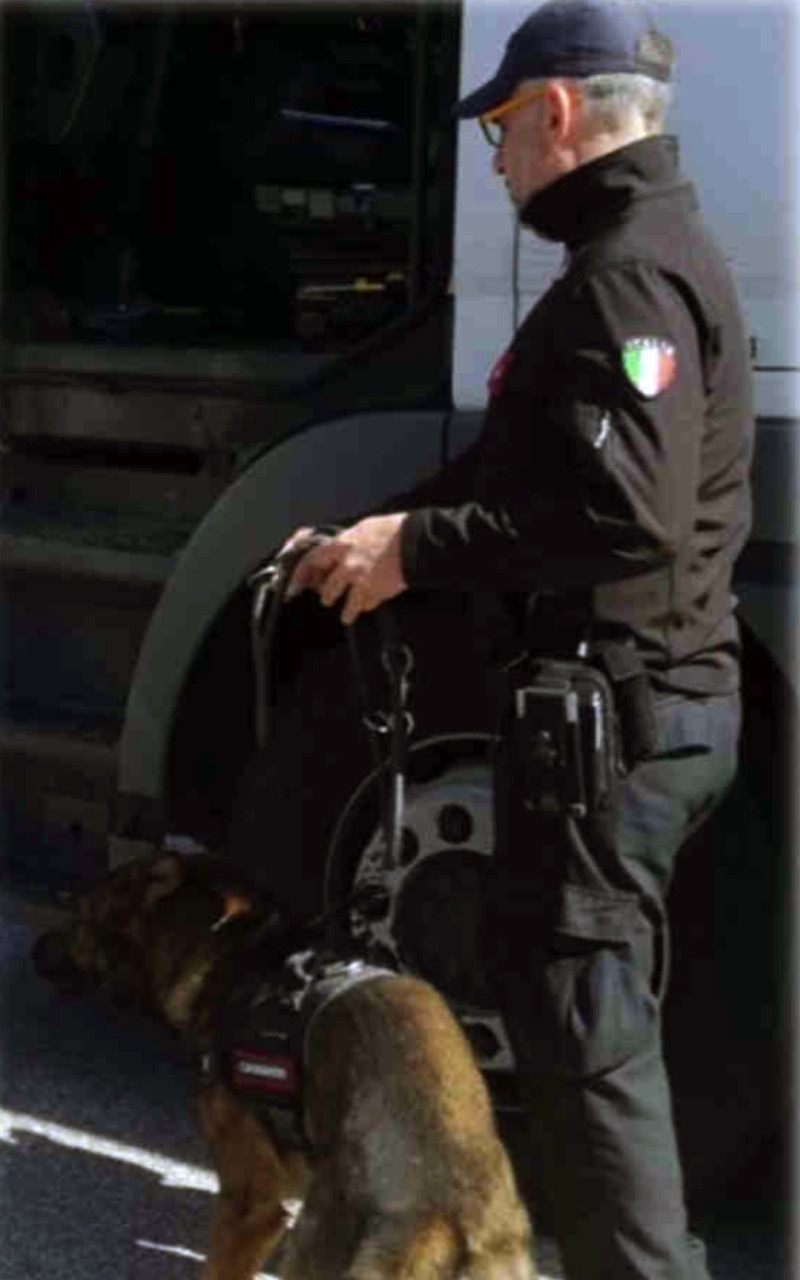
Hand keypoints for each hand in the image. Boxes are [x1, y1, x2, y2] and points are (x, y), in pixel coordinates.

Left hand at [284, 515, 408, 624]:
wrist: (416, 542)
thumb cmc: (392, 530)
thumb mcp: (364, 528)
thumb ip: (348, 543)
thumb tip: (338, 550)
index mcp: (342, 546)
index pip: (312, 561)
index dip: (301, 575)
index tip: (294, 587)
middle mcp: (348, 566)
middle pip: (328, 589)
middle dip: (327, 595)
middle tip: (325, 598)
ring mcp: (362, 582)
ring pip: (347, 604)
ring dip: (347, 611)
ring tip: (346, 616)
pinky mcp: (378, 593)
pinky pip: (367, 605)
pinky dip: (368, 605)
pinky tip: (369, 605)